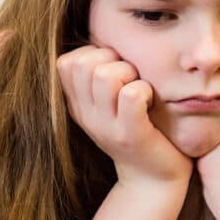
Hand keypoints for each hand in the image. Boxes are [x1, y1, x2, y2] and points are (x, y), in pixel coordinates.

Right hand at [57, 45, 191, 185]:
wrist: (154, 180)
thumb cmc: (140, 131)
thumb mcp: (111, 105)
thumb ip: (100, 78)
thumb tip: (105, 39)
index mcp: (78, 105)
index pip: (66, 62)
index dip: (93, 55)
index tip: (114, 70)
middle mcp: (86, 115)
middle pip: (84, 63)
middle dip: (113, 60)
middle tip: (131, 79)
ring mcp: (106, 127)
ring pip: (106, 75)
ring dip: (130, 74)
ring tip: (141, 89)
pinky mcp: (131, 135)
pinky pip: (132, 95)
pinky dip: (145, 90)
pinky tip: (150, 102)